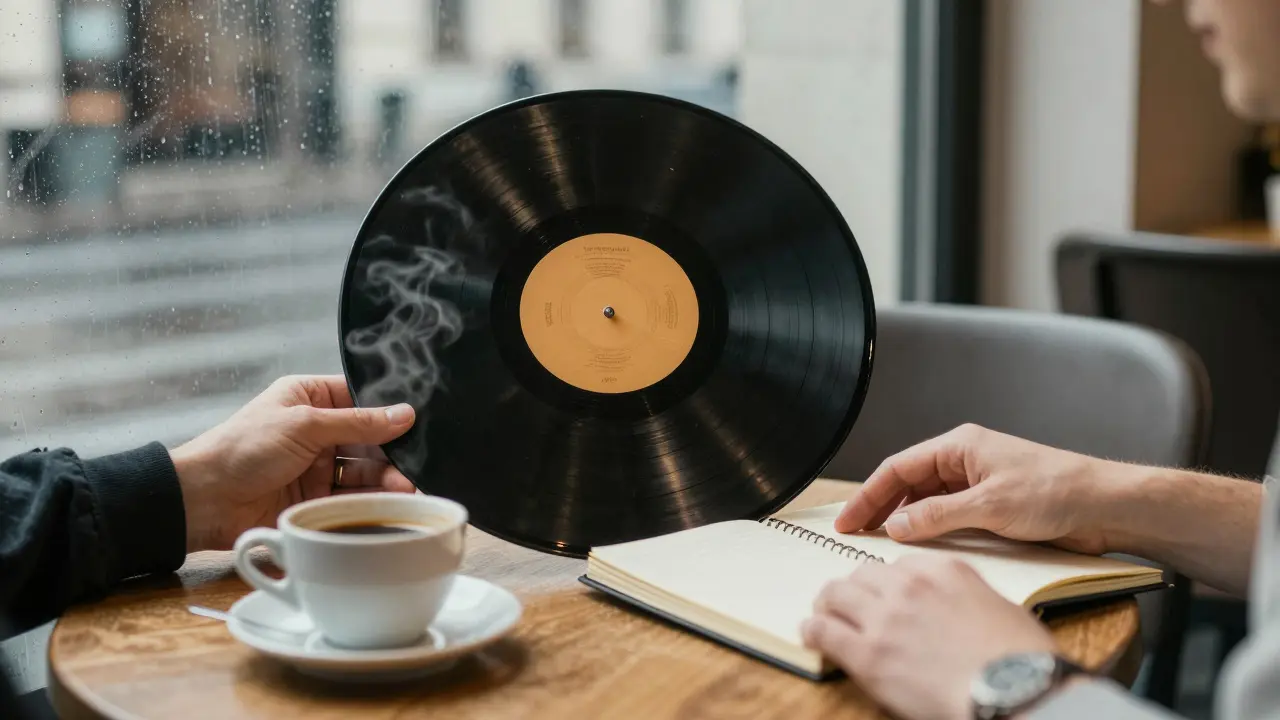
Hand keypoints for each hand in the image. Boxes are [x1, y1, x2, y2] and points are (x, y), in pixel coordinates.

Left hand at [171, 375, 417, 551]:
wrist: (205, 501)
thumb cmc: (244, 449)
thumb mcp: (305, 425)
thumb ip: (358, 422)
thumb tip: (405, 414)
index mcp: (308, 398)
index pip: (359, 399)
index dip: (387, 410)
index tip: (417, 422)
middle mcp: (315, 430)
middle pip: (367, 438)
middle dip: (391, 451)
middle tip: (414, 464)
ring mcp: (316, 466)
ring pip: (363, 470)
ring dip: (385, 478)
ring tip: (405, 488)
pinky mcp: (315, 499)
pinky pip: (351, 497)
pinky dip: (371, 500)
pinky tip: (389, 502)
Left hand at [802, 555, 1060, 719]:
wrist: (1016, 692)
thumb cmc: (1021, 661)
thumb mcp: (1000, 608)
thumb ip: (966, 597)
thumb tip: (954, 609)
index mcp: (944, 571)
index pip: (900, 564)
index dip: (888, 582)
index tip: (884, 592)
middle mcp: (909, 586)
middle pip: (863, 574)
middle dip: (855, 588)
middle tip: (849, 601)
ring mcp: (884, 618)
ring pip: (836, 595)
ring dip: (829, 604)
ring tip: (824, 613)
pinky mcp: (867, 654)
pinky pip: (824, 632)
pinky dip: (813, 631)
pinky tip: (811, 634)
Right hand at [833, 424, 1136, 554]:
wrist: (1107, 506)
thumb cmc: (1057, 492)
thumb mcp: (989, 506)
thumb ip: (937, 516)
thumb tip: (895, 527)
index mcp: (960, 446)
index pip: (898, 468)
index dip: (868, 495)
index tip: (847, 520)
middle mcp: (965, 461)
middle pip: (908, 483)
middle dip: (880, 508)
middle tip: (854, 535)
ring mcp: (978, 483)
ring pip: (926, 501)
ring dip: (904, 521)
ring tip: (880, 545)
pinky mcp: (992, 505)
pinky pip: (948, 515)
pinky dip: (930, 530)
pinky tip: (920, 548)